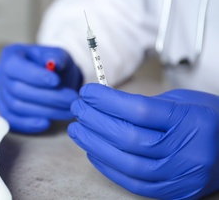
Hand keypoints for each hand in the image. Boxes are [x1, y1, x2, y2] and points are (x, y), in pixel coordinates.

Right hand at [0, 44, 82, 133]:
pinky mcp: (4, 111)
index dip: (34, 76)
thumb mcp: (57, 55)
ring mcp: (0, 94)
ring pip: (17, 106)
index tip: (57, 82)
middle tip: (71, 100)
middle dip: (47, 96)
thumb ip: (57, 57)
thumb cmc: (51, 64)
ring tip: (68, 111)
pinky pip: (13, 121)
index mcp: (10, 55)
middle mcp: (0, 75)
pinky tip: (47, 123)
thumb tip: (55, 63)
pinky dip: (29, 124)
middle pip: (17, 89)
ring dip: (44, 111)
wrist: (48, 77)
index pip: (14, 66)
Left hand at [68, 83, 218, 198]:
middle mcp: (187, 151)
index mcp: (190, 120)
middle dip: (95, 121)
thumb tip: (104, 104)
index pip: (139, 110)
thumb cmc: (204, 118)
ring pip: (128, 163)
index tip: (87, 92)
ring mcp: (180, 175)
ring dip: (95, 145)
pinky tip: (92, 152)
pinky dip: (108, 167)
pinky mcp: (173, 192)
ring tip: (78, 129)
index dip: (107, 100)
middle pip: (129, 137)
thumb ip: (145, 105)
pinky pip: (134, 183)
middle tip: (78, 108)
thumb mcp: (181, 101)